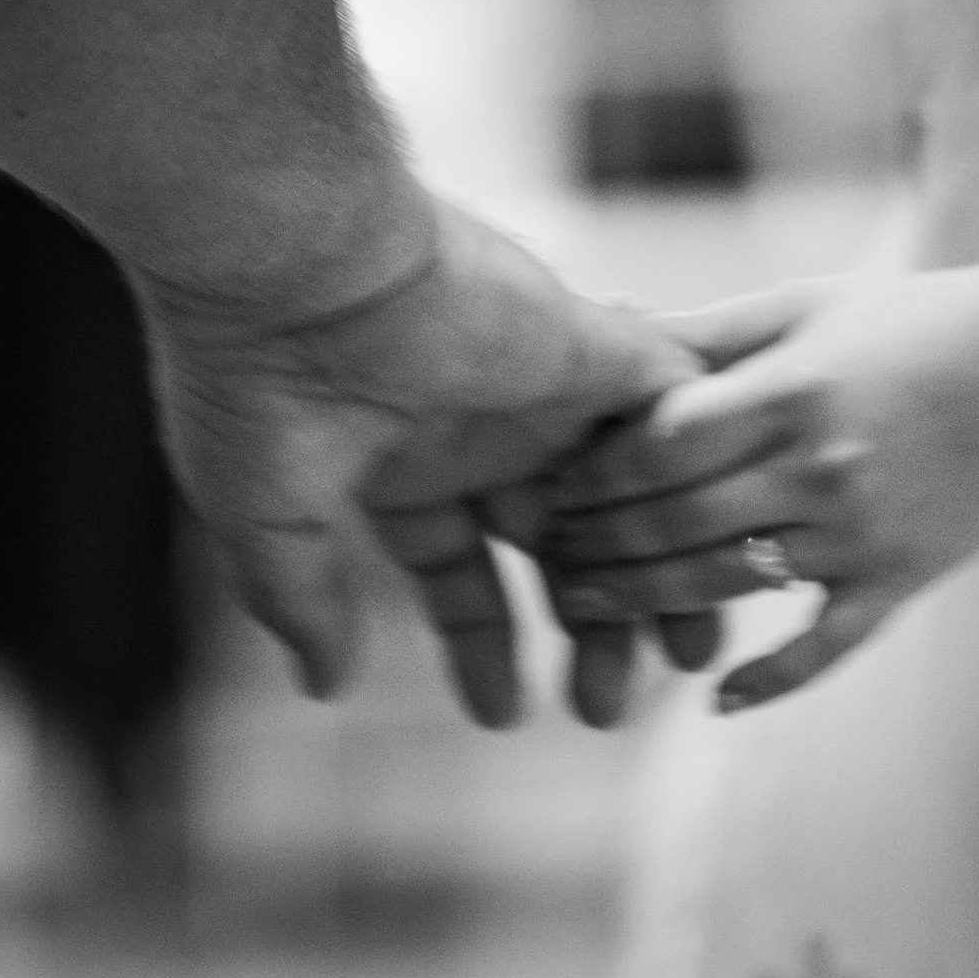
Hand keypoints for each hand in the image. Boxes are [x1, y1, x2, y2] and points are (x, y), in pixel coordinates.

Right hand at [145, 197, 704, 727]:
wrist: (288, 260)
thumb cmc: (253, 380)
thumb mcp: (263, 515)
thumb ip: (300, 601)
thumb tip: (324, 686)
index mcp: (399, 466)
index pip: (458, 573)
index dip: (483, 645)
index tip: (506, 717)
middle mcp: (477, 428)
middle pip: (558, 548)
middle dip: (589, 628)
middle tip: (613, 710)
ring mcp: (539, 386)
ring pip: (626, 494)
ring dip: (662, 570)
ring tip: (691, 655)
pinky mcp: (591, 345)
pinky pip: (674, 412)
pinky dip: (702, 469)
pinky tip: (726, 537)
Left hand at [533, 264, 978, 710]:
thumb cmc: (920, 320)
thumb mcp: (807, 307)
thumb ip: (707, 334)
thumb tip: (603, 332)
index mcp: (793, 390)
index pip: (662, 442)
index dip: (594, 468)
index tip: (547, 476)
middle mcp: (822, 468)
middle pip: (676, 519)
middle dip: (595, 538)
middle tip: (541, 548)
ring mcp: (864, 533)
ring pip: (726, 584)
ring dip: (641, 600)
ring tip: (579, 604)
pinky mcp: (904, 578)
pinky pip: (828, 647)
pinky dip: (773, 680)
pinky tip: (716, 702)